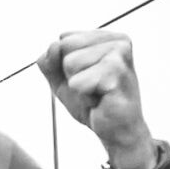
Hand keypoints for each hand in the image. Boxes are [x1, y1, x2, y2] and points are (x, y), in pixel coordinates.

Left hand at [37, 31, 154, 168]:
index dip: (65, 67)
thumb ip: (49, 59)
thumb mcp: (60, 78)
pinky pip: (77, 82)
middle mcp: (118, 41)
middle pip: (64, 47)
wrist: (115, 131)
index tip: (87, 79)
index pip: (62, 40)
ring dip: (78, 86)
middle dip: (70, 75)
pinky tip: (101, 101)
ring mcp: (120, 55)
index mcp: (106, 36)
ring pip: (70, 63)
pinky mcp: (118, 73)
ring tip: (97, 94)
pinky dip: (84, 97)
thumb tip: (54, 45)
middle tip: (92, 88)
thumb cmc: (92, 102)